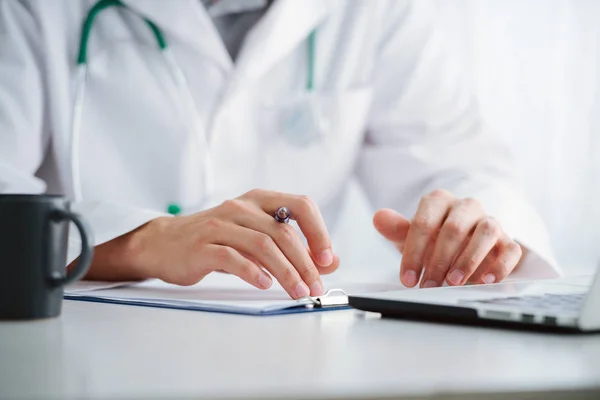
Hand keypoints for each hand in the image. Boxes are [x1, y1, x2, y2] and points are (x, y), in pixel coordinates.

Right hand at [84, 189, 338, 298]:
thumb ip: (292, 247)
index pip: (301, 205)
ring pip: (263, 245)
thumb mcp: (256, 237)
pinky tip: (264, 285)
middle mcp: (241, 207)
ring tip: (297, 291)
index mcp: (259, 201)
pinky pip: (234, 257)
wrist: (165, 243)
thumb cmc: (215, 239)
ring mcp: (221, 225)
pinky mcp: (203, 245)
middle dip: (305, 263)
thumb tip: (329, 262)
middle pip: (284, 233)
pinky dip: (253, 272)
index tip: (327, 259)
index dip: (319, 231)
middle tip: (315, 286)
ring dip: (286, 272)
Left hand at [373, 189, 522, 287]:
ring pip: (486, 231)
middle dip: (439, 260)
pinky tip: (486, 281)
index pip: (424, 223)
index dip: (414, 252)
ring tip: (454, 282)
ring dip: (469, 259)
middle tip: (429, 285)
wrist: (461, 245)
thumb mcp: (410, 236)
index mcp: (439, 201)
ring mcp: (489, 221)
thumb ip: (396, 229)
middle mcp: (466, 206)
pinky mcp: (507, 240)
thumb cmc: (432, 240)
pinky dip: (501, 265)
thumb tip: (378, 218)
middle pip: (454, 228)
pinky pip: (510, 248)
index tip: (408, 278)